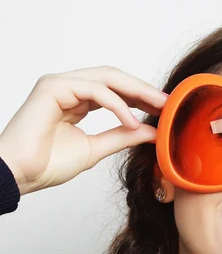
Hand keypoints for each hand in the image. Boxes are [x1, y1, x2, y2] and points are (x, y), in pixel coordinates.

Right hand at [0, 66, 167, 194]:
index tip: (167, 109)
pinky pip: (94, 90)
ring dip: (137, 92)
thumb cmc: (47, 164)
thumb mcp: (96, 149)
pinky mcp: (52, 88)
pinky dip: (117, 105)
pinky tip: (132, 121)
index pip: (116, 90)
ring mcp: (59, 85)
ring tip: (159, 108)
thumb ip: (122, 137)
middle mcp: (69, 88)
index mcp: (77, 100)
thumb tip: (152, 132)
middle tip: (170, 103)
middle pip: (115, 78)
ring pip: (107, 78)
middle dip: (145, 90)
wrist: (19, 175)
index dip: (142, 97)